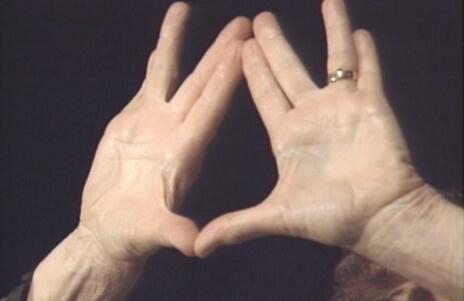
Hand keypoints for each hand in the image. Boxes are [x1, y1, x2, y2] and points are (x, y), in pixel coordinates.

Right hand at [79, 2, 249, 261]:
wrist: (110, 227)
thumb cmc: (133, 233)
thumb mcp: (154, 233)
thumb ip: (174, 232)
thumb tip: (196, 246)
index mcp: (188, 152)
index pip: (212, 108)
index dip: (227, 79)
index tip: (244, 51)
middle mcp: (178, 131)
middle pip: (202, 84)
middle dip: (220, 54)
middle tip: (242, 23)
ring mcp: (157, 123)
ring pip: (173, 76)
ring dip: (184, 45)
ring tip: (187, 10)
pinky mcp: (134, 120)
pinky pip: (149, 84)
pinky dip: (157, 61)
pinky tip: (164, 41)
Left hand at [195, 0, 423, 256]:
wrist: (379, 219)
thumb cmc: (331, 217)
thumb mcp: (278, 216)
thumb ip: (237, 225)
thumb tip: (198, 248)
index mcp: (286, 135)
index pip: (263, 93)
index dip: (249, 70)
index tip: (237, 46)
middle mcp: (311, 117)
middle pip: (288, 70)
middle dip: (274, 43)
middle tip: (257, 19)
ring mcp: (343, 108)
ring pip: (333, 60)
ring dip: (329, 31)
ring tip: (325, 1)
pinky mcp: (373, 106)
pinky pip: (369, 72)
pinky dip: (366, 52)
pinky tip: (359, 31)